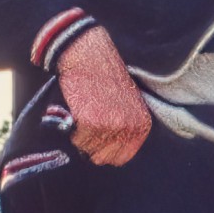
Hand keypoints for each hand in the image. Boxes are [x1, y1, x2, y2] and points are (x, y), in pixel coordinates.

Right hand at [54, 26, 151, 166]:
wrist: (89, 55)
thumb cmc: (106, 77)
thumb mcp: (128, 104)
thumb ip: (124, 128)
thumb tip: (108, 151)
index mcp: (142, 125)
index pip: (123, 157)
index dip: (106, 151)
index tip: (97, 141)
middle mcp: (129, 128)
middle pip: (103, 157)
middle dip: (92, 147)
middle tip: (85, 129)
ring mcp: (110, 127)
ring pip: (87, 149)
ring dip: (80, 136)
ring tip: (82, 115)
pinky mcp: (90, 123)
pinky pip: (76, 139)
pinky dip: (71, 130)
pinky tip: (76, 113)